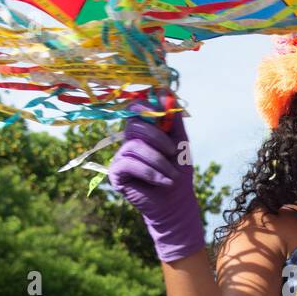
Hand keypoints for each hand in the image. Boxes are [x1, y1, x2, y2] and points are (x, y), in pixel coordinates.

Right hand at [107, 108, 204, 261]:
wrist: (176, 203)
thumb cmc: (178, 173)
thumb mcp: (181, 143)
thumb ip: (173, 119)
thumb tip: (165, 92)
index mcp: (143, 132)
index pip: (136, 109)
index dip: (146, 106)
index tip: (163, 108)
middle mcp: (128, 141)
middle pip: (133, 123)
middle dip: (157, 137)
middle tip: (173, 152)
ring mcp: (120, 157)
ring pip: (135, 147)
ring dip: (159, 162)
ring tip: (172, 176)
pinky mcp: (115, 173)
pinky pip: (129, 164)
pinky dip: (150, 173)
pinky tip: (163, 182)